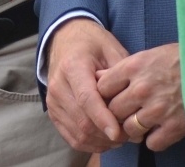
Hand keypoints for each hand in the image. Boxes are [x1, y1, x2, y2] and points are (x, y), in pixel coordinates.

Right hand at [44, 18, 129, 152]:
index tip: (119, 133)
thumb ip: (121, 75)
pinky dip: (91, 144)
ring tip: (121, 137)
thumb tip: (132, 105)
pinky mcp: (53, 113)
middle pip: (83, 121)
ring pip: (78, 133)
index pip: (87, 98)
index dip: (103, 118)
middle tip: (131, 134)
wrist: (66, 40)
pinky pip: (72, 138)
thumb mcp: (111, 49)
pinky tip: (106, 139)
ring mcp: (53, 101)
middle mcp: (58, 86)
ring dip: (102, 141)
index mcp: (72, 66)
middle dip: (108, 134)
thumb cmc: (93, 44)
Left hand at [99, 42, 184, 151]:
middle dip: (118, 113)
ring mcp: (157, 109)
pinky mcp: (174, 126)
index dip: (106, 94)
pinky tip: (161, 129)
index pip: (102, 87)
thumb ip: (124, 68)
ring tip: (144, 121)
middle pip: (113, 111)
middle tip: (128, 112)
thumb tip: (99, 77)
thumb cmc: (180, 59)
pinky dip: (154, 139)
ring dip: (134, 128)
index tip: (113, 97)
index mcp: (133, 67)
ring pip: (129, 129)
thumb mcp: (149, 55)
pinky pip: (151, 143)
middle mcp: (141, 88)